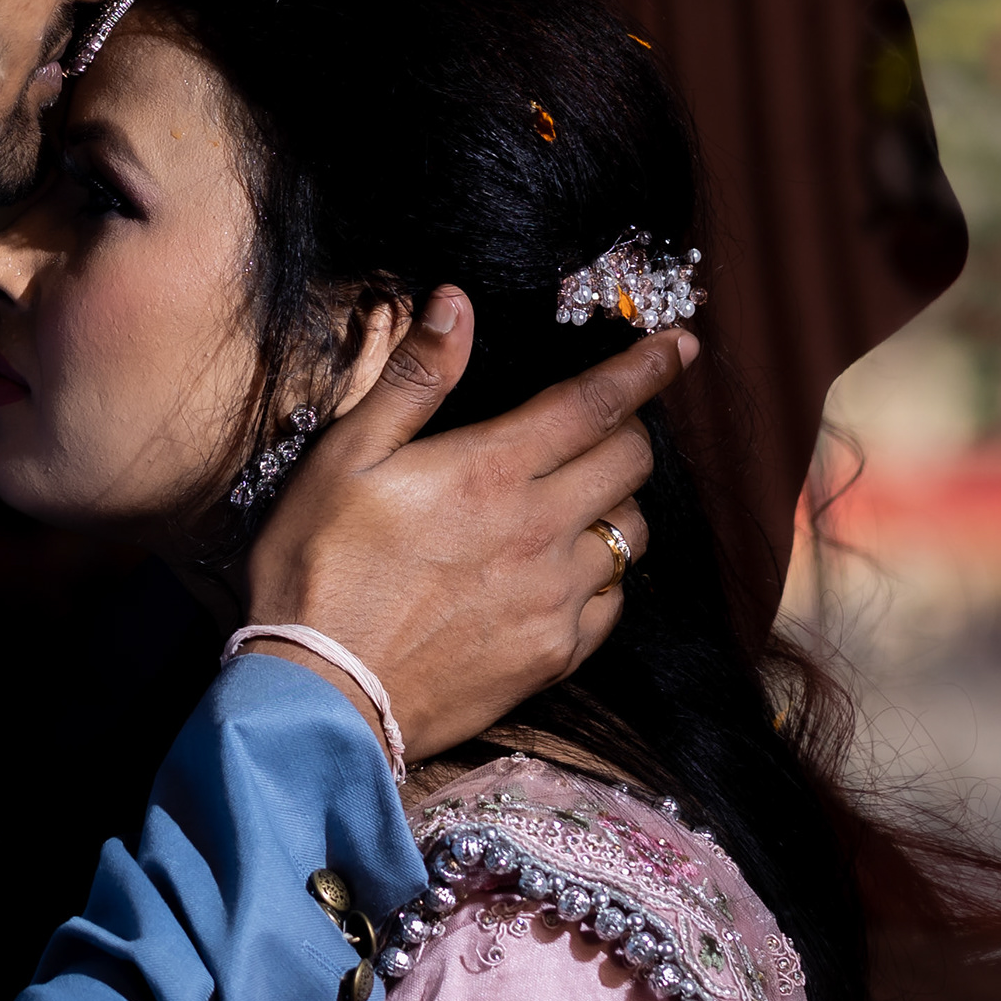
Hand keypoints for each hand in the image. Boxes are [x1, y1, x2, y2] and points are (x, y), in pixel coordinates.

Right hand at [241, 287, 683, 759]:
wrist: (320, 697)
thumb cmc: (318, 569)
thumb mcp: (345, 457)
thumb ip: (412, 378)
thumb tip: (456, 304)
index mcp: (492, 471)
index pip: (596, 403)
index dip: (647, 368)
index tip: (682, 346)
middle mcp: (541, 531)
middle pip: (632, 462)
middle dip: (631, 430)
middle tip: (604, 426)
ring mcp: (555, 598)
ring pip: (632, 533)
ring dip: (617, 503)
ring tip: (579, 500)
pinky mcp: (554, 655)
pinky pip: (614, 602)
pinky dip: (604, 575)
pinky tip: (565, 572)